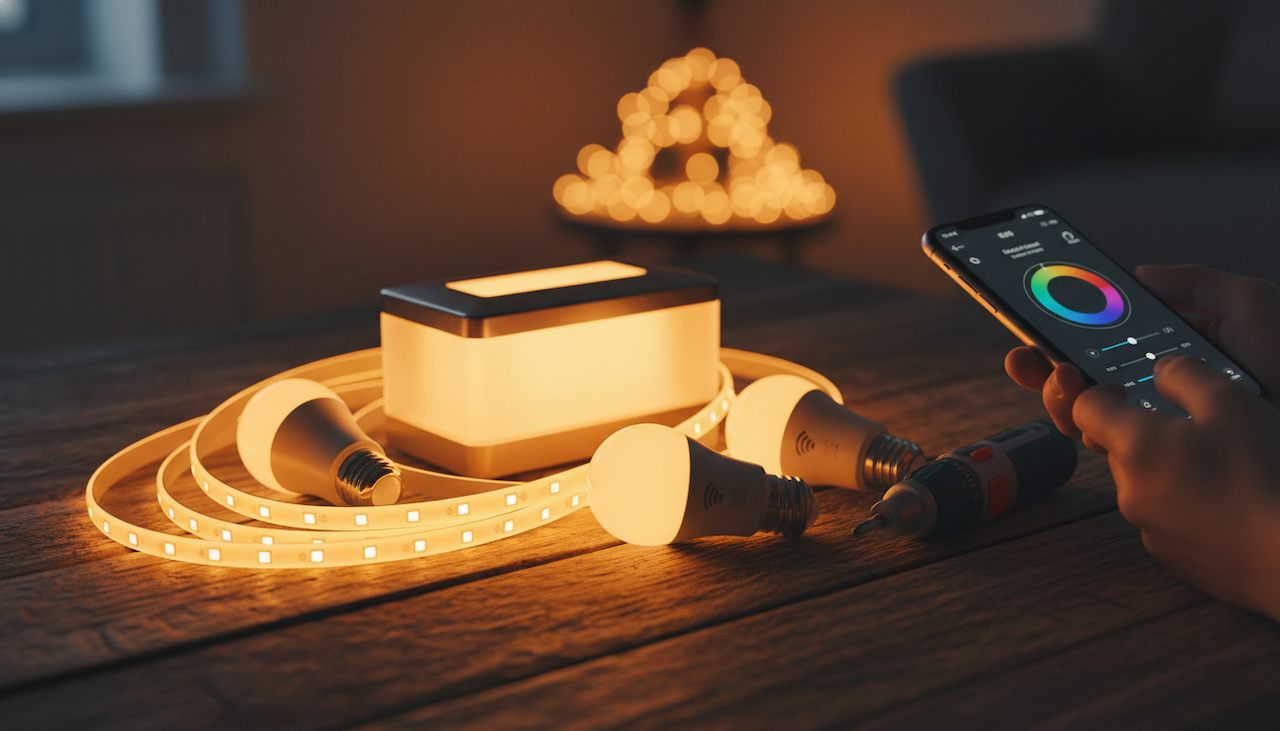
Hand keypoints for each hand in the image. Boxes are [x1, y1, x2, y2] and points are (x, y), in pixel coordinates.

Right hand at [1006, 265, 1279, 439]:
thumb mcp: (1248, 303)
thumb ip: (1194, 281)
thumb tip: (1139, 272)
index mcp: (1174, 356)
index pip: (1107, 346)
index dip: (1065, 337)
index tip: (1033, 326)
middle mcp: (1158, 395)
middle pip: (1083, 384)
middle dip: (1042, 369)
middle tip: (1026, 356)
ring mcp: (1156, 431)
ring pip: (1082, 417)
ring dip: (1055, 395)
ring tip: (1060, 376)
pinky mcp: (1161, 463)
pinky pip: (1104, 446)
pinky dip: (1080, 424)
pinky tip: (1083, 404)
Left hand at [1074, 355, 1279, 620]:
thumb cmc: (1266, 475)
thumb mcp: (1231, 402)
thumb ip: (1185, 375)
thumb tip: (1160, 371)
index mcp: (1134, 447)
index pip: (1085, 408)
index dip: (1102, 393)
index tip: (1131, 391)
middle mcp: (1130, 492)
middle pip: (1119, 450)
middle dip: (1148, 434)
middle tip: (1202, 432)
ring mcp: (1151, 531)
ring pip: (1147, 486)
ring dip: (1173, 472)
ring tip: (1229, 470)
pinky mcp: (1176, 560)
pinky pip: (1171, 521)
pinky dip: (1192, 508)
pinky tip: (1235, 505)